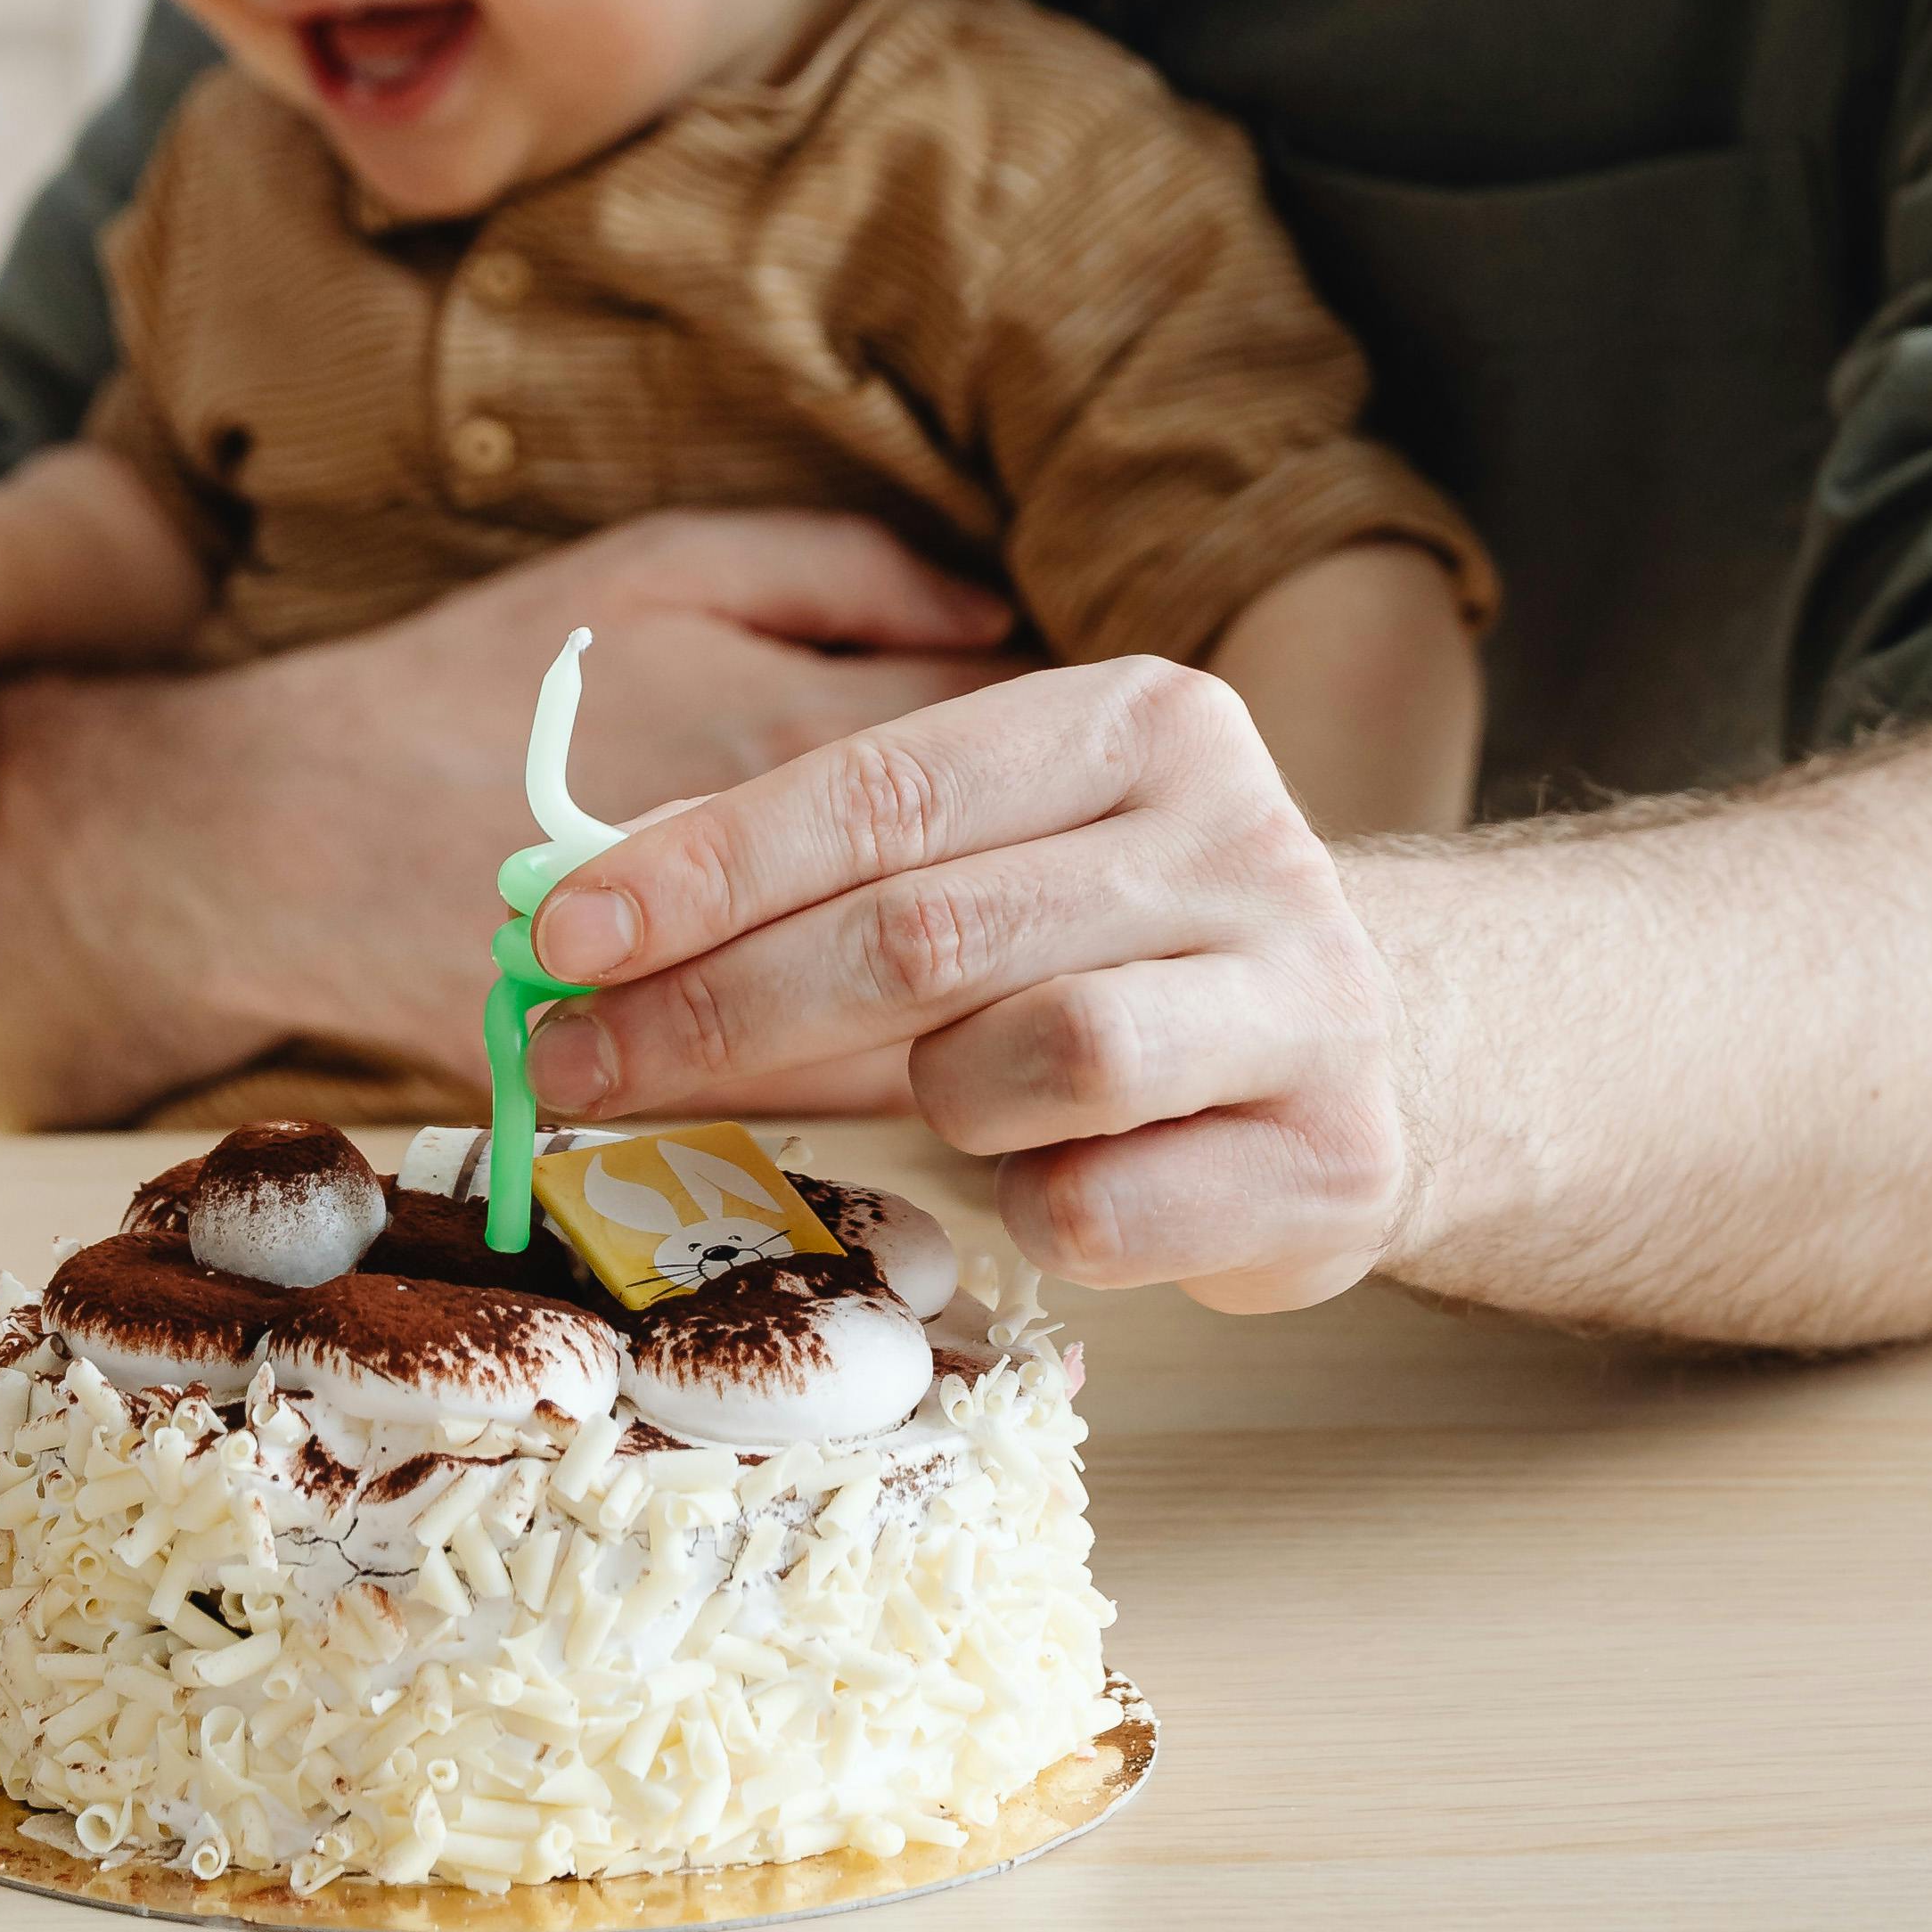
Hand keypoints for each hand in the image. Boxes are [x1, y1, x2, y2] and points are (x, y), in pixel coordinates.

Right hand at [216, 513, 1024, 1092]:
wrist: (287, 840)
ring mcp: (730, 986)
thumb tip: (997, 612)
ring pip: (928, 1021)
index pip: (1003, 763)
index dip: (1072, 783)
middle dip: (1056, 926)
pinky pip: (837, 1093)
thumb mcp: (659, 567)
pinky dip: (894, 1080)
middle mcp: (780, 862)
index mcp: (794, 718)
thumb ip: (843, 574)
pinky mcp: (686, 1081)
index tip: (1104, 785)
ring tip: (1048, 998)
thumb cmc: (474, 677)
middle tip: (1104, 913)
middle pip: (988, 914)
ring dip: (992, 1018)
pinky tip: (935, 1064)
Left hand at [526, 656, 1408, 1312]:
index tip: (560, 929)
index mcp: (1141, 722)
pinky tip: (1057, 1182)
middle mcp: (1241, 837)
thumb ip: (819, 869)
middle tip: (575, 1064)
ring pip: (1039, 1056)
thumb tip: (587, 900)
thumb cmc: (1121, 944)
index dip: (709, 865)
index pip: (883, 787)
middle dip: (721, 1007)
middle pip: (928, 931)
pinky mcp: (1334, 1159)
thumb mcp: (991, 859)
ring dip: (940, 1102)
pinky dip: (1038, 1209)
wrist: (1371, 1053)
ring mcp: (1306, 998)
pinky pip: (1104, 1209)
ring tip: (952, 1100)